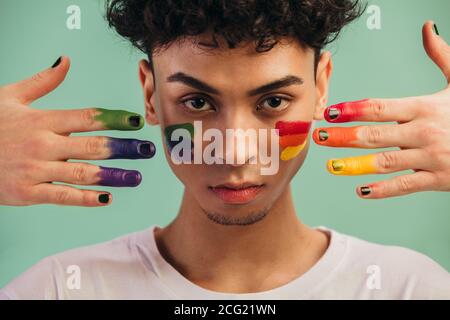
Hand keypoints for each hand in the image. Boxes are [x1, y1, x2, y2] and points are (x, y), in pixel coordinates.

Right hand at [0, 56, 154, 206]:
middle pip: (92, 146)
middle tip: (147, 151)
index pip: (87, 117)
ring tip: (136, 177)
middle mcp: (42, 144)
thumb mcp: (9, 96)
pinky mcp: (28, 193)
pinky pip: (63, 197)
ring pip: (82, 174)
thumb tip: (65, 60)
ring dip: (113, 176)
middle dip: (124, 148)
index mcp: (42, 120)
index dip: (115, 119)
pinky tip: (107, 199)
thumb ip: (42, 81)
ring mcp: (35, 170)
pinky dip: (86, 199)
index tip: (136, 121)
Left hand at [312, 21, 449, 198]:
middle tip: (319, 138)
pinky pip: (404, 186)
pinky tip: (361, 191)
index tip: (328, 113)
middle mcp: (424, 132)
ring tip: (331, 166)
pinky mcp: (438, 179)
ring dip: (355, 165)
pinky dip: (381, 190)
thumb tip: (428, 28)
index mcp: (424, 107)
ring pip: (385, 162)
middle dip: (343, 137)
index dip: (351, 110)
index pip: (379, 107)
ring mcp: (431, 157)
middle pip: (374, 135)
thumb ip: (442, 56)